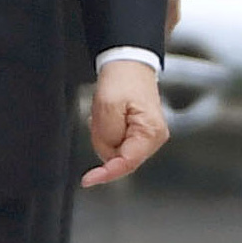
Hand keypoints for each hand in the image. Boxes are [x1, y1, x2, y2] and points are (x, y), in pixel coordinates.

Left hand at [83, 56, 169, 186]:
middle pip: (120, 159)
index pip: (127, 163)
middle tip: (99, 118)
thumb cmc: (123, 79)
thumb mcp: (107, 106)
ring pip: (116, 152)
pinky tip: (108, 116)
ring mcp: (147, 137)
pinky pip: (117, 143)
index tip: (88, 180)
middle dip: (104, 142)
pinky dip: (107, 133)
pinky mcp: (139, 134)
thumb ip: (107, 137)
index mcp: (150, 133)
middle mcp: (153, 139)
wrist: (129, 63)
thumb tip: (108, 157)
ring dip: (104, 136)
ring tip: (104, 113)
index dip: (106, 174)